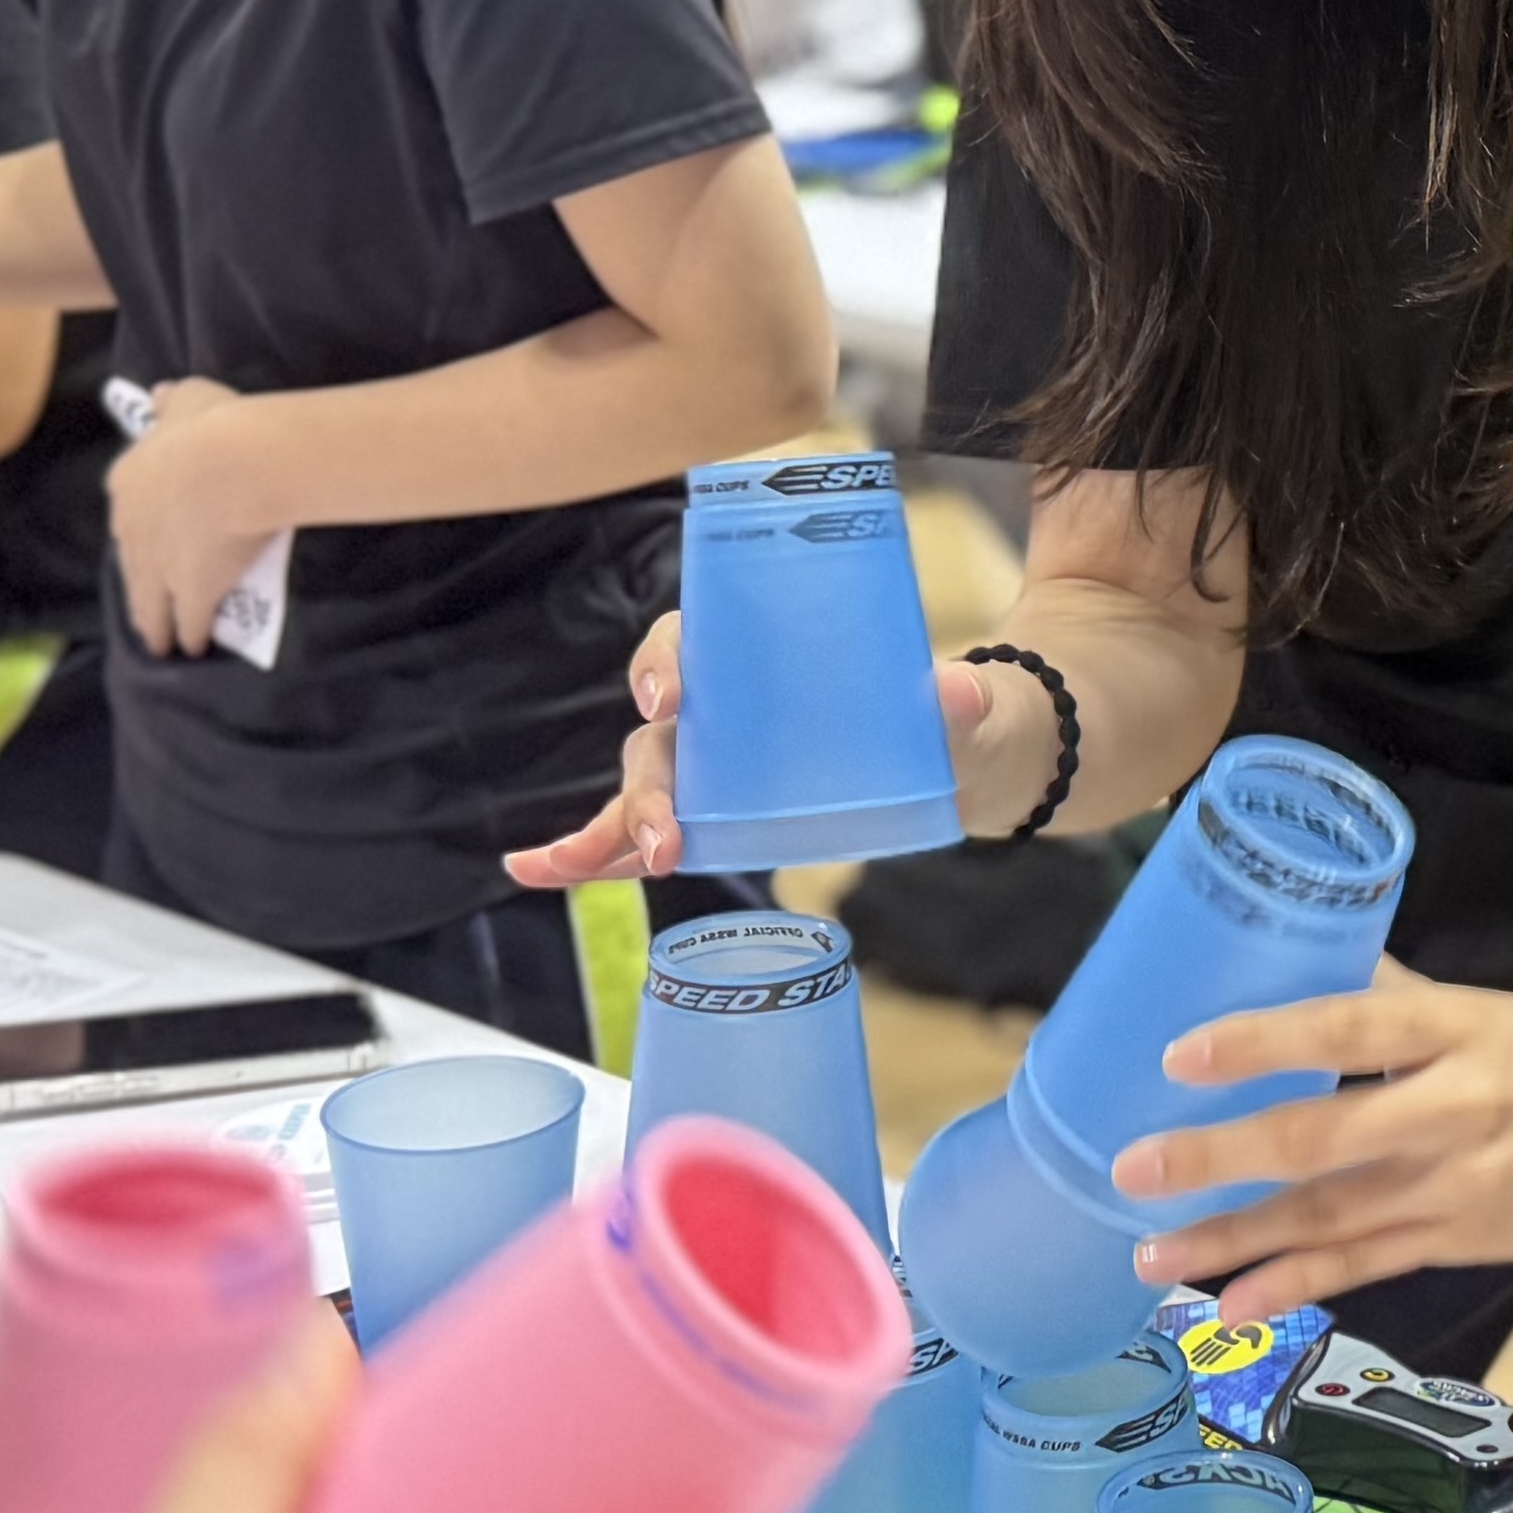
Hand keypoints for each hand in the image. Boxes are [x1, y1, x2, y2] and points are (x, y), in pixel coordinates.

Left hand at [107, 376, 279, 658]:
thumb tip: (158, 396)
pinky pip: (185, 622)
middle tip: (147, 604)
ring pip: (148, 603)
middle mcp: (133, 530)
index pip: (127, 510)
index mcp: (128, 482)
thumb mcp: (189, 397)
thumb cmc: (212, 426)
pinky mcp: (188, 593)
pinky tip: (193, 648)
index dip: (138, 528)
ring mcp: (157, 566)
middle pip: (132, 565)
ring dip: (153, 624)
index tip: (147, 539)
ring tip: (160, 643)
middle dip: (139, 586)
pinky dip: (187, 636)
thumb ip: (172, 401)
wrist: (232, 464)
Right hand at [506, 624, 1028, 889]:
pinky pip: (639, 832)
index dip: (667, 660)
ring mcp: (715, 766)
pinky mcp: (718, 817)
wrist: (970, 758)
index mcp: (764, 656)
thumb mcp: (968, 709)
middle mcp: (726, 707)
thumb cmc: (955, 715)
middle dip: (649, 783)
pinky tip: (542, 871)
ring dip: (614, 827)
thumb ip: (960, 701)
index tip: (673, 696)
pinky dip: (589, 851)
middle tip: (668, 835)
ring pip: (641, 787)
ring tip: (588, 866)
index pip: (691, 641)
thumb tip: (953, 692)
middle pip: (660, 733)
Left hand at [1114, 974, 1512, 1320]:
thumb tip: (1288, 953)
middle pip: (1322, 1140)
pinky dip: (1296, 1287)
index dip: (1262, 1043)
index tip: (1180, 1054)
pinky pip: (1364, 1268)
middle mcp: (1454, 1111)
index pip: (1348, 1031)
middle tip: (1132, 1168)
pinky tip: (1233, 1304)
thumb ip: (1390, 996)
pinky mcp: (1460, 1241)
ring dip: (1234, 1241)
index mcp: (1458, 1029)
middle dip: (1219, 1160)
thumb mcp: (1483, 1005)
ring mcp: (1457, 1188)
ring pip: (1329, 1219)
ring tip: (1151, 1253)